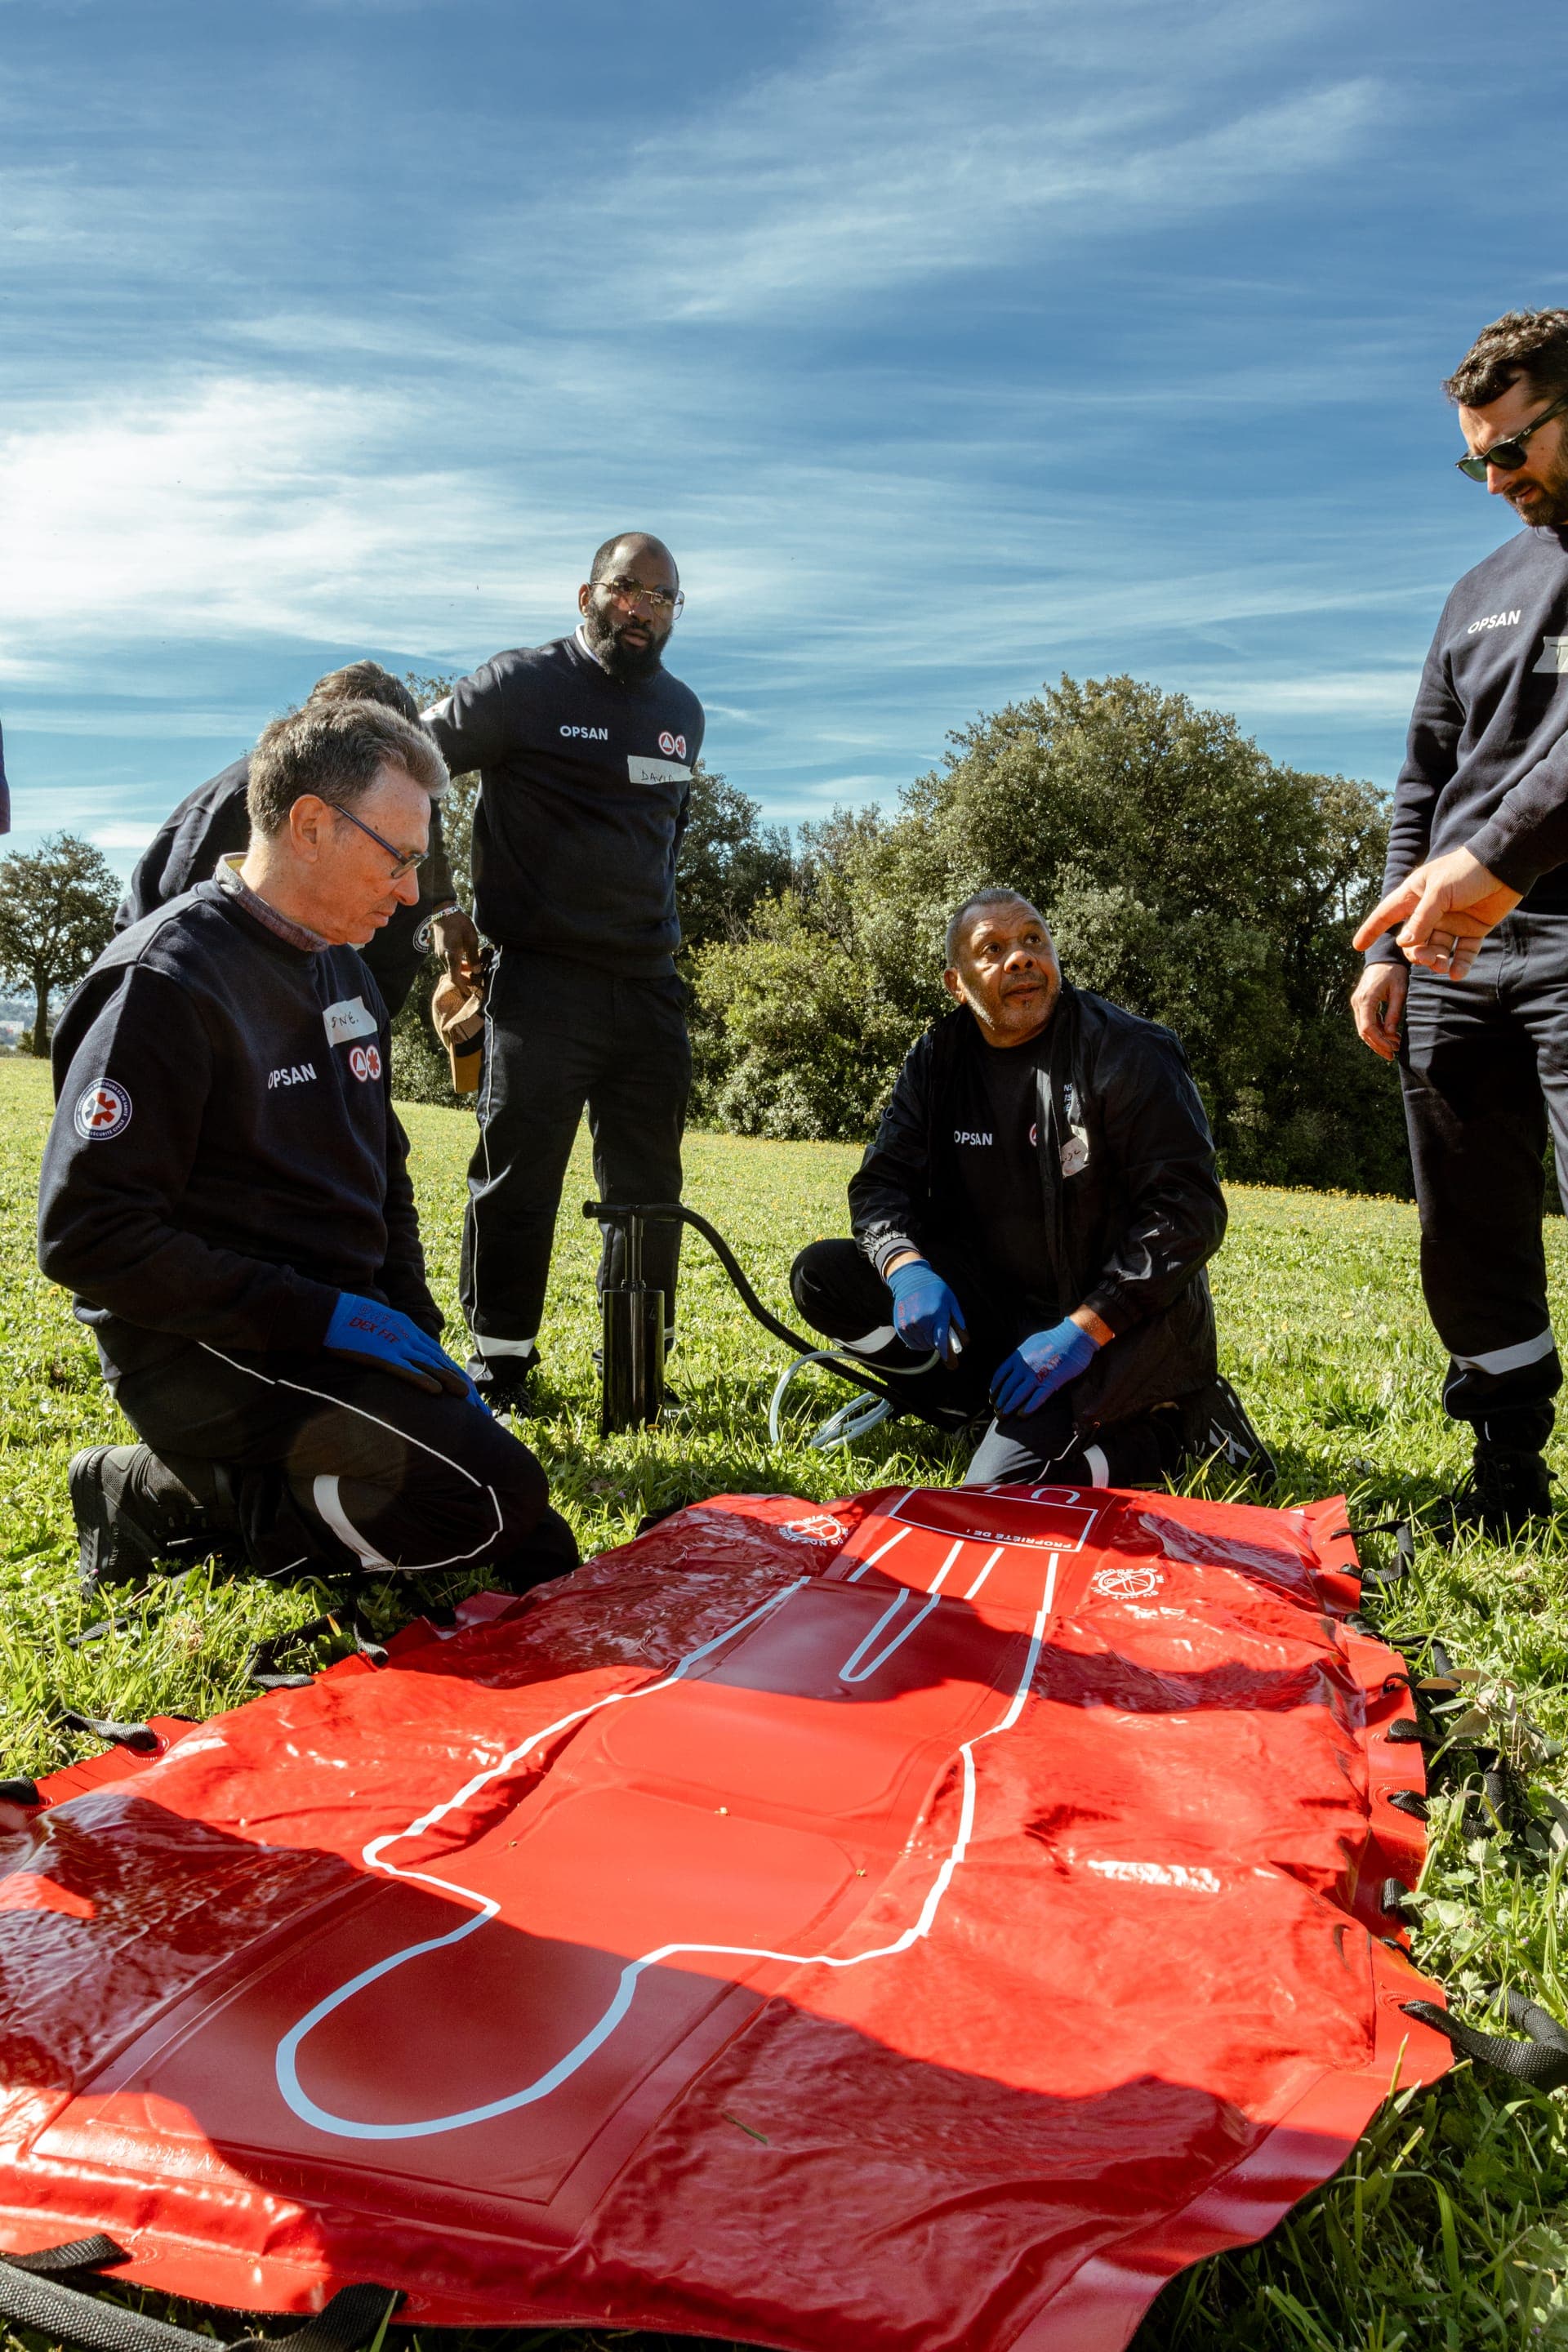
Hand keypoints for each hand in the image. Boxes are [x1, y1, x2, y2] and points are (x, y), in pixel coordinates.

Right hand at [325, 1293, 473, 1397]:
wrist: (330, 1312)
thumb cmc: (351, 1324)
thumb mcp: (380, 1330)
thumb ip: (395, 1344)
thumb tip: (404, 1359)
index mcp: (410, 1333)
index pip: (440, 1358)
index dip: (457, 1376)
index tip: (472, 1396)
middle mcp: (409, 1337)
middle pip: (441, 1363)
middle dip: (460, 1384)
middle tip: (477, 1406)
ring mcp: (396, 1344)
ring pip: (429, 1365)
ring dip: (449, 1381)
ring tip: (468, 1397)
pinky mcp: (380, 1354)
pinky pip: (404, 1368)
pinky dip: (422, 1379)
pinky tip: (436, 1391)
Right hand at [432, 908, 481, 985]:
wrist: (443, 911)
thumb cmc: (459, 923)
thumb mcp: (471, 939)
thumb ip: (474, 956)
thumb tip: (477, 971)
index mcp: (451, 956)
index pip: (455, 978)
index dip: (462, 987)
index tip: (469, 993)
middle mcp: (443, 956)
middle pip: (452, 974)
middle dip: (463, 980)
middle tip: (474, 982)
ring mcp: (439, 952)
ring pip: (450, 967)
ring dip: (461, 971)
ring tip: (472, 970)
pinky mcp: (439, 948)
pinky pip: (448, 960)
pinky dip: (456, 964)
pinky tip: (465, 960)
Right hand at [884, 1257, 966, 1363]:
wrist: (911, 1279)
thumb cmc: (935, 1289)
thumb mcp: (951, 1301)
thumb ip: (958, 1321)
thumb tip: (964, 1341)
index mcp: (937, 1314)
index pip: (942, 1341)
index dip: (947, 1353)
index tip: (951, 1363)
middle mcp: (922, 1321)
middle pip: (933, 1344)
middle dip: (938, 1342)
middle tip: (939, 1333)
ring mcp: (909, 1324)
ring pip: (923, 1345)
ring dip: (928, 1342)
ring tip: (930, 1329)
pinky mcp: (901, 1327)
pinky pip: (912, 1344)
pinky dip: (918, 1343)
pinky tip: (921, 1333)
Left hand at [990, 1316, 1100, 1418]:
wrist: (1075, 1335)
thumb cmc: (1055, 1339)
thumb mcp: (1031, 1343)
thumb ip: (1021, 1356)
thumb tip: (1014, 1366)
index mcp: (1018, 1356)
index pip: (1000, 1375)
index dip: (994, 1389)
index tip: (992, 1398)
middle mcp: (1024, 1365)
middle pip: (1007, 1388)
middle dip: (1000, 1402)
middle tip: (997, 1412)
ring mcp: (1037, 1374)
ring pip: (1018, 1395)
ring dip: (1009, 1407)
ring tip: (1004, 1417)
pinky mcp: (1051, 1381)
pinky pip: (1037, 1397)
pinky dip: (1028, 1408)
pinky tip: (1022, 1415)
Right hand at [1350, 960, 1408, 1060]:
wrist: (1384, 957)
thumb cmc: (1394, 972)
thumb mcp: (1399, 991)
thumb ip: (1394, 1012)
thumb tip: (1390, 1034)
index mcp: (1366, 999)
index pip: (1367, 1028)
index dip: (1379, 1042)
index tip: (1391, 1050)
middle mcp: (1357, 1002)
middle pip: (1363, 1031)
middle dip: (1378, 1045)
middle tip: (1392, 1055)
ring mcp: (1357, 1003)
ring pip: (1363, 1028)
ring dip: (1377, 1039)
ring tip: (1393, 1047)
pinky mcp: (1361, 1003)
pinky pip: (1366, 1021)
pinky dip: (1377, 1031)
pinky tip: (1389, 1036)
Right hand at [1353, 849, 1519, 981]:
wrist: (1505, 865)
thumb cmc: (1466, 870)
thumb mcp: (1438, 892)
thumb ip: (1421, 919)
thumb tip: (1403, 944)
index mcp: (1416, 895)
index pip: (1387, 914)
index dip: (1372, 929)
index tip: (1358, 946)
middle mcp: (1431, 911)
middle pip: (1414, 940)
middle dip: (1416, 953)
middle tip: (1426, 958)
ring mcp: (1452, 921)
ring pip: (1437, 948)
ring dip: (1436, 960)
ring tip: (1442, 966)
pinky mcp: (1473, 929)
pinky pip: (1462, 952)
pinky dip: (1459, 964)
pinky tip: (1456, 973)